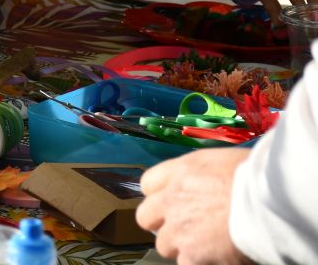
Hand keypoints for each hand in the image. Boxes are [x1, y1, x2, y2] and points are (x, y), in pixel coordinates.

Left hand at [136, 147, 253, 264]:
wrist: (269, 203)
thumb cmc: (256, 177)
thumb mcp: (222, 160)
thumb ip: (201, 173)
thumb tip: (203, 181)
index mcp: (179, 172)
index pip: (148, 184)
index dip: (161, 194)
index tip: (173, 201)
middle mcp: (171, 200)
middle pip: (146, 217)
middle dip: (163, 224)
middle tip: (185, 228)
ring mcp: (179, 230)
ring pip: (165, 245)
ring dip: (182, 246)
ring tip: (207, 245)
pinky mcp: (192, 255)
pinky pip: (186, 263)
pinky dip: (201, 262)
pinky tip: (219, 257)